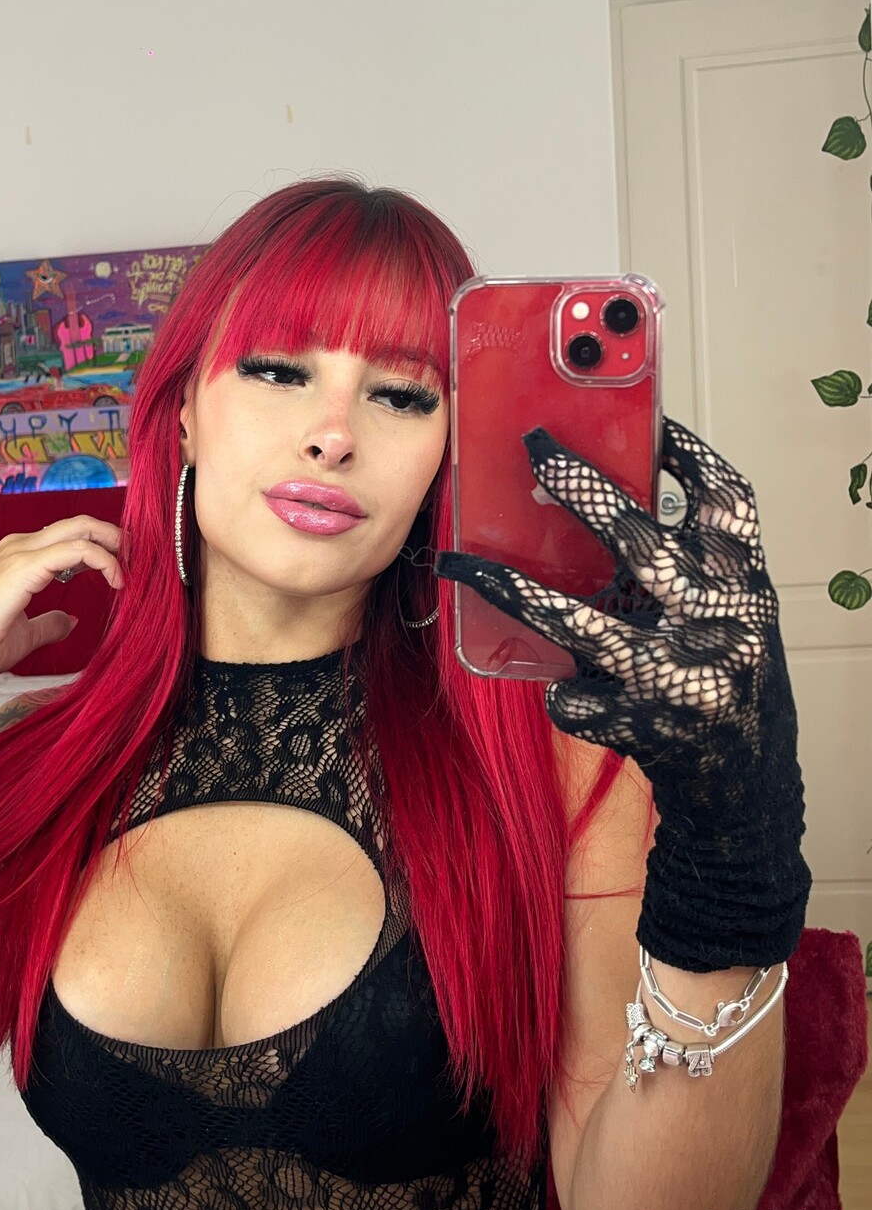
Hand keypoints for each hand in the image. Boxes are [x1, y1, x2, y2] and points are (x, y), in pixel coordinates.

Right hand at [0, 517, 124, 691]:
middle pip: (78, 523)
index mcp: (16, 558)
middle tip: (138, 557)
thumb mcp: (23, 635)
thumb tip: (71, 620)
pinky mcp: (23, 568)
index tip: (124, 568)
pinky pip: (76, 551)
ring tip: (133, 568)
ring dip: (113, 544)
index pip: (67, 537)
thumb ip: (48, 623)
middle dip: (113, 536)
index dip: (100, 546)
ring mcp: (19, 554)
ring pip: (79, 529)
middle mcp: (17, 547)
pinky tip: (117, 580)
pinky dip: (103, 560)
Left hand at [434, 417, 810, 969]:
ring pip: (582, 622)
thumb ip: (687, 568)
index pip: (728, 501)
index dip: (689, 455)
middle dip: (582, 489)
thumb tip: (609, 501)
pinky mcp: (649, 728)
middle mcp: (722, 624)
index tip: (646, 419)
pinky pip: (576, 697)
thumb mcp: (728, 615)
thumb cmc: (727, 685)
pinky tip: (559, 687)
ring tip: (461, 566)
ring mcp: (684, 678)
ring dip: (513, 591)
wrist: (747, 790)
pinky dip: (561, 690)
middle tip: (534, 448)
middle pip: (642, 541)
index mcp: (748, 585)